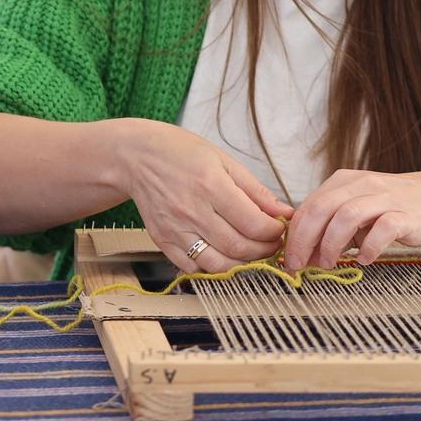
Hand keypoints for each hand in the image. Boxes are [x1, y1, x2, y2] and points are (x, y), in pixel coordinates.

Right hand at [118, 120, 293, 271]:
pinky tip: (222, 254)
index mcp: (210, 185)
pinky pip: (192, 267)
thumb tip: (283, 212)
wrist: (136, 157)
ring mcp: (175, 228)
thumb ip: (255, 190)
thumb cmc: (180, 153)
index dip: (274, 232)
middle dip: (264, 250)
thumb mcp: (223, 160)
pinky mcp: (162, 240)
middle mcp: (191, 209)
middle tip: (270, 243)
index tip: (279, 228)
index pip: (253, 223)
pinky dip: (213, 267)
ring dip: (242, 264)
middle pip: (239, 247)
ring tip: (250, 252)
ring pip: (217, 264)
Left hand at [280, 167, 420, 270]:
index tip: (288, 257)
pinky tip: (364, 260)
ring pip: (347, 216)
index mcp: (343, 182)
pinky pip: (383, 229)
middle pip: (322, 208)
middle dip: (305, 239)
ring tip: (329, 263)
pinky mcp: (405, 214)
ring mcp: (384, 198)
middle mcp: (361, 185)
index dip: (295, 233)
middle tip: (299, 263)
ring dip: (332, 244)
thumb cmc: (389, 207)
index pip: (310, 205)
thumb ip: (329, 228)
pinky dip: (369, 247)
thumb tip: (303, 255)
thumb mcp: (354, 211)